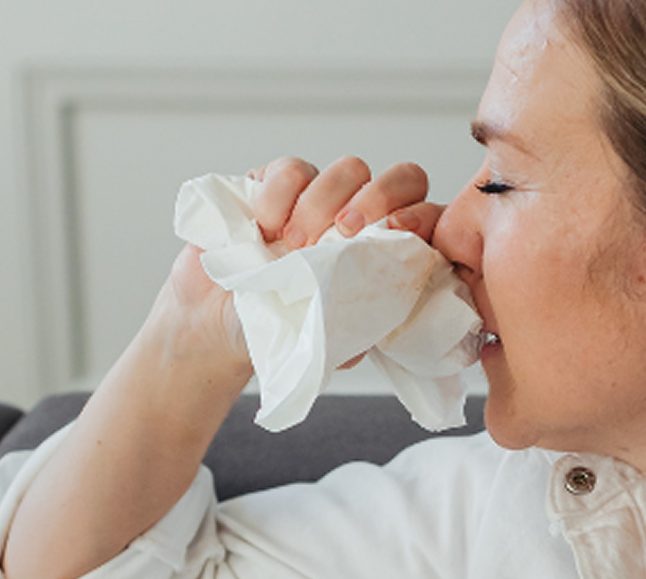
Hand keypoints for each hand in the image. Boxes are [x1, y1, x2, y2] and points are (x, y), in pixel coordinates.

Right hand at [154, 156, 445, 372]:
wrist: (217, 324)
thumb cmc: (281, 330)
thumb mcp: (329, 342)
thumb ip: (361, 328)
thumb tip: (383, 322)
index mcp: (387, 254)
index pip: (427, 217)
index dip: (420, 217)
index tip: (397, 233)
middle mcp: (363, 218)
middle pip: (401, 178)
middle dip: (378, 198)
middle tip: (343, 233)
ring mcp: (322, 195)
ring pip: (349, 169)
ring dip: (322, 204)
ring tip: (293, 244)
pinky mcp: (277, 181)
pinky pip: (292, 169)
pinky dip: (279, 196)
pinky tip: (263, 228)